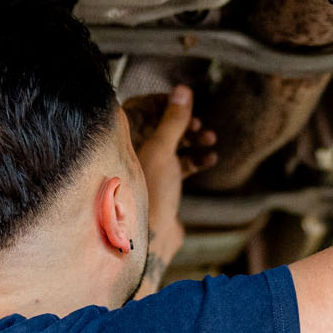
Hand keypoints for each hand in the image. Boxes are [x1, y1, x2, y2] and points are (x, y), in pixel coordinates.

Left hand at [130, 84, 215, 278]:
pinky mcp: (160, 188)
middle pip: (158, 126)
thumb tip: (183, 91)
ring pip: (171, 146)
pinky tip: (210, 160)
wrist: (150, 241)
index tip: (183, 102)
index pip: (138, 107)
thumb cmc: (147, 194)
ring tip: (210, 140)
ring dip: (192, 140)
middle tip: (199, 126)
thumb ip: (174, 119)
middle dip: (182, 123)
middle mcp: (129, 153)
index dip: (162, 102)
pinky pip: (178, 167)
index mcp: (121, 141)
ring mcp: (145, 171)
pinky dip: (194, 160)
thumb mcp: (163, 149)